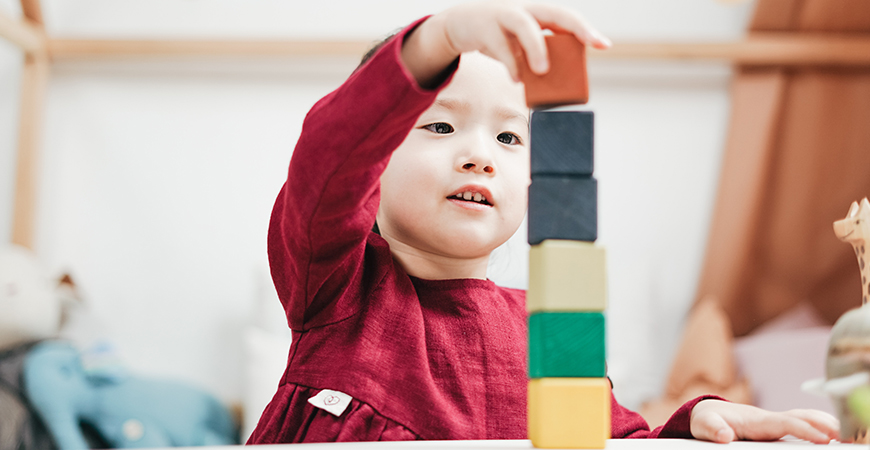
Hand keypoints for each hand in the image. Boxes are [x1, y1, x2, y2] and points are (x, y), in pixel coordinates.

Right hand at [402, 1, 610, 86]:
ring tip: (542, 71)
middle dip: (575, 27)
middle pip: (553, 12)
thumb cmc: (500, 36)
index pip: (567, 17)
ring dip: (535, 47)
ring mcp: (503, 16)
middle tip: (589, 45)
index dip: (586, 29)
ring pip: (523, 25)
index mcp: (538, 13)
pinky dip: (510, 64)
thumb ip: (537, 57)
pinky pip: (500, 46)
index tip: (604, 45)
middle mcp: (524, 10)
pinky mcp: (484, 28)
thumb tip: (554, 83)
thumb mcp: (521, 44)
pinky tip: (517, 79)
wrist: (462, 24)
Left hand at [690, 399, 839, 443]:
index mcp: (755, 420)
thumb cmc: (707, 420)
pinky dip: (817, 425)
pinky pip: (801, 424)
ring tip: (845, 434)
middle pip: (801, 417)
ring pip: (804, 418)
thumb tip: (724, 436)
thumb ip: (713, 429)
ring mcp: (773, 422)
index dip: (804, 429)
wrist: (707, 414)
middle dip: (823, 424)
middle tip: (845, 435)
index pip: (785, 423)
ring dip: (824, 423)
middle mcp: (768, 419)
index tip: (823, 438)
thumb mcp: (704, 425)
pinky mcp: (775, 428)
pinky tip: (831, 434)